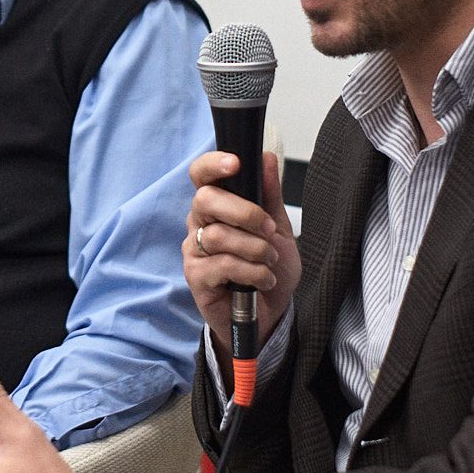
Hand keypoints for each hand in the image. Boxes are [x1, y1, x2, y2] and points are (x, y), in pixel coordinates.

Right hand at [184, 150, 298, 361]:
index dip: (212, 165)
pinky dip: (252, 272)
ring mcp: (194, 251)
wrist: (271, 314)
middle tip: (269, 229)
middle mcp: (199, 224)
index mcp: (217, 206)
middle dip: (244, 212)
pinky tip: (263, 280)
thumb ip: (270, 196)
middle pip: (205, 200)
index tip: (235, 163)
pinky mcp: (196, 277)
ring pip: (219, 235)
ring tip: (269, 261)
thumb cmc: (269, 268)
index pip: (201, 176)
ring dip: (255, 248)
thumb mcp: (279, 229)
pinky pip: (223, 265)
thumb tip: (266, 158)